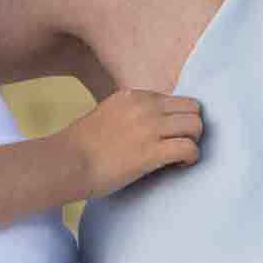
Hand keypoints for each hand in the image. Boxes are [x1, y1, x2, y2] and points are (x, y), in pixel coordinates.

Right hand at [63, 89, 201, 198]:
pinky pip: (190, 148)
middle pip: (193, 109)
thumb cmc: (80, 147)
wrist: (66, 163)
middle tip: (181, 145)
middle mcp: (145, 107)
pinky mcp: (152, 152)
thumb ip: (129, 115)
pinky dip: (191, 158)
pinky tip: (179, 166)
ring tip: (180, 157)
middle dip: (192, 128)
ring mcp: (150, 128)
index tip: (170, 136)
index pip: (176, 100)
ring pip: (196, 125)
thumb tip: (146, 128)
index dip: (178, 120)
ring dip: (193, 142)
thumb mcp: (106, 116)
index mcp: (134, 96)